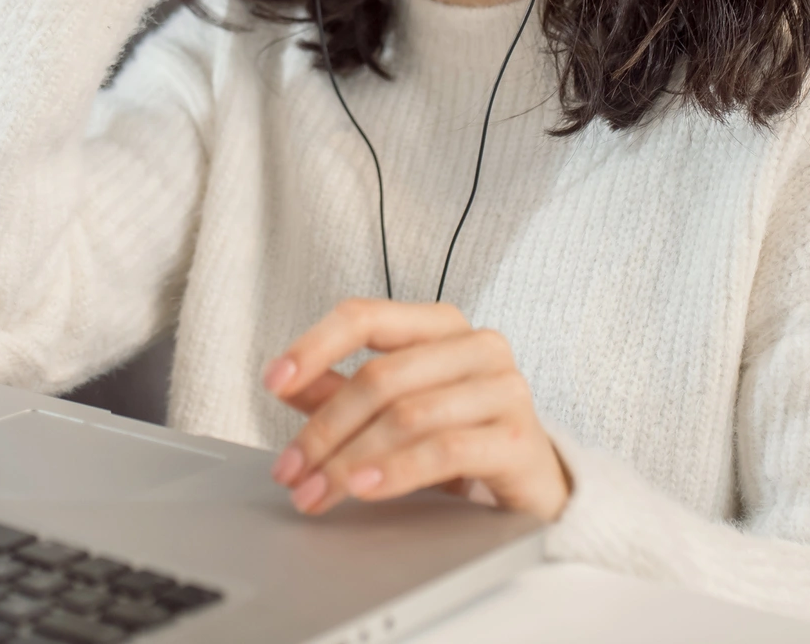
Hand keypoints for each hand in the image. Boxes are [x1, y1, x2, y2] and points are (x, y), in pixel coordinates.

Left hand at [263, 299, 571, 520]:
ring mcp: (503, 387)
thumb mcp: (398, 410)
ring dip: (348, 460)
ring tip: (316, 492)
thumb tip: (288, 386)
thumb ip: (344, 391)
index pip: (365, 316)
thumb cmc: (463, 439)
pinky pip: (443, 450)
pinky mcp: (519, 437)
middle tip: (289, 470)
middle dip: (323, 429)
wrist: (537, 488)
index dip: (313, 346)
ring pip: (406, 416)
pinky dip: (394, 471)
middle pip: (379, 377)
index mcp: (440, 325)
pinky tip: (363, 489)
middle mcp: (476, 345)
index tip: (272, 380)